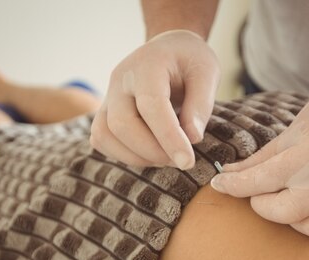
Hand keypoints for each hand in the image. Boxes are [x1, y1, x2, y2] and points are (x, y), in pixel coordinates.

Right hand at [89, 30, 219, 169]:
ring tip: (166, 157)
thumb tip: (192, 138)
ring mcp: (108, 96)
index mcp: (147, 65)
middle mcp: (120, 80)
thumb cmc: (190, 61)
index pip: (151, 105)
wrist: (169, 48)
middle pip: (122, 124)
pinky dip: (124, 155)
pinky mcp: (105, 112)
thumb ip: (201, 104)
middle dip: (152, 151)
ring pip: (105, 135)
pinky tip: (150, 154)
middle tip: (181, 160)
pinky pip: (101, 140)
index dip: (168, 137)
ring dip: (136, 157)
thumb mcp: (207, 73)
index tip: (187, 161)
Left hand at [210, 76, 308, 237]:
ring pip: (302, 225)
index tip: (218, 184)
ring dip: (286, 214)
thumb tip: (226, 175)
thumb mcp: (293, 129)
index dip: (235, 184)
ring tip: (290, 192)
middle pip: (281, 211)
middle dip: (260, 203)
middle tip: (259, 190)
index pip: (264, 179)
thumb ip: (260, 159)